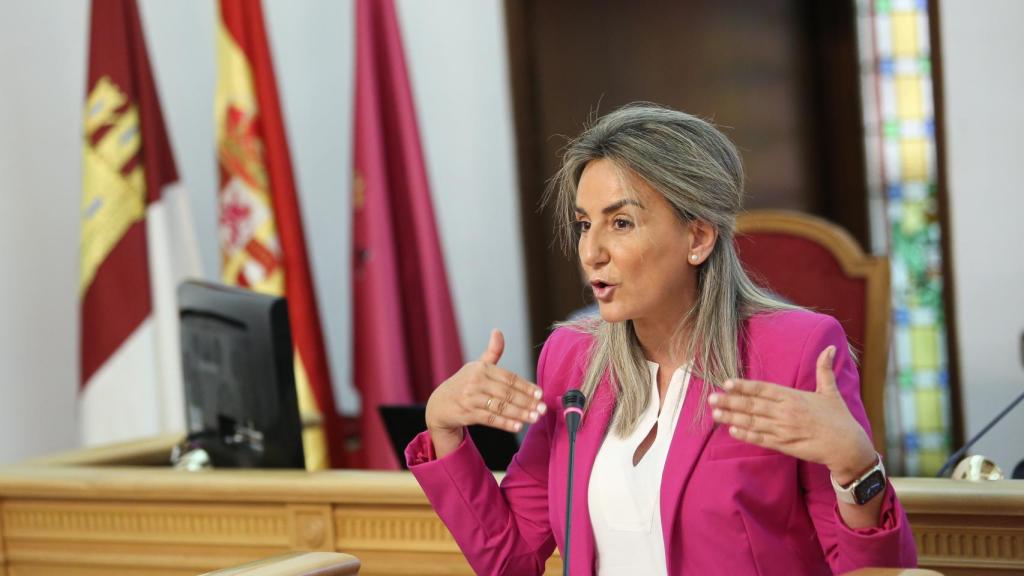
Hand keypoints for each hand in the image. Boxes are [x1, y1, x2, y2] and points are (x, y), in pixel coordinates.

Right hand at [425, 329, 546, 457]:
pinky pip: (490, 419)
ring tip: (535, 417)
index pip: (509, 378)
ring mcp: (471, 398)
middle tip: (542, 408)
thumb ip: (492, 352)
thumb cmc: (464, 383)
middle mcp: (476, 382)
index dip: (526, 386)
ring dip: (519, 413)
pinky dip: (505, 423)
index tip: (540, 393)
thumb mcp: (476, 366)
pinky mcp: (468, 414)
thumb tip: (498, 331)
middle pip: (506, 393)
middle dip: (527, 401)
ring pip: (500, 406)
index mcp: (481, 369)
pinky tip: (518, 426)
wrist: (439, 404)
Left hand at [708, 345, 875, 483]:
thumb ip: (824, 370)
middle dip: (730, 401)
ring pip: (752, 422)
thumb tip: (830, 348)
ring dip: (732, 417)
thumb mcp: (831, 392)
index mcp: (794, 397)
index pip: (763, 389)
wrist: (848, 448)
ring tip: (714, 413)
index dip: (744, 386)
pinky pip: (761, 439)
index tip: (727, 382)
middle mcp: (786, 412)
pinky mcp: (785, 446)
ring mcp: (784, 430)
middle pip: (752, 405)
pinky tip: (732, 430)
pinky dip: (745, 435)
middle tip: (710, 397)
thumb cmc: (839, 418)